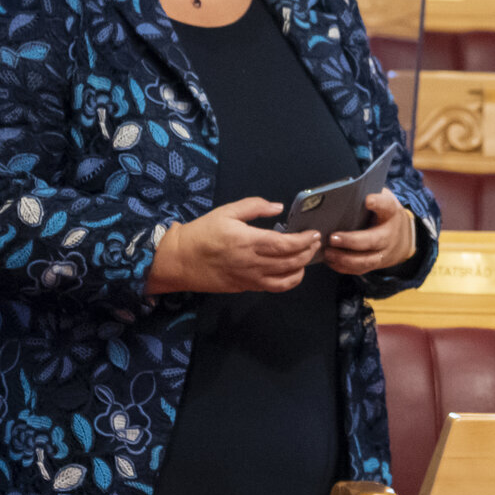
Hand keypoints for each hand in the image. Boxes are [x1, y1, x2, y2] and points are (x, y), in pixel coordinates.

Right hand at [146, 196, 321, 294]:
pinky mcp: (246, 287)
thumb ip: (254, 207)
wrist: (178, 261)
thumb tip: (278, 207)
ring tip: (308, 256)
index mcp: (247, 241)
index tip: (314, 233)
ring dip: (303, 267)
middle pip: (291, 262)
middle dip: (309, 252)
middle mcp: (252, 262)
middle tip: (316, 242)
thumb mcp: (225, 212)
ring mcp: (250, 278)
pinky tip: (293, 271)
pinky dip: (289, 281)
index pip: (285, 244)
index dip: (304, 240)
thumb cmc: (202, 233)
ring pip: (286, 278)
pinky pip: (274, 288)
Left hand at [324, 190, 416, 276]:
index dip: (378, 203)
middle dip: (351, 241)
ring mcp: (384, 252)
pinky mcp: (376, 264)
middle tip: (332, 237)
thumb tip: (341, 192)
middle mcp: (390, 234)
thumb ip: (367, 194)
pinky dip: (343, 267)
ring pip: (366, 260)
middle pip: (373, 240)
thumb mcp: (381, 200)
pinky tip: (330, 260)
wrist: (402, 237)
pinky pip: (360, 269)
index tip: (367, 200)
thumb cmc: (382, 214)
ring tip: (328, 252)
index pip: (386, 206)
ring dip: (345, 258)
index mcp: (390, 213)